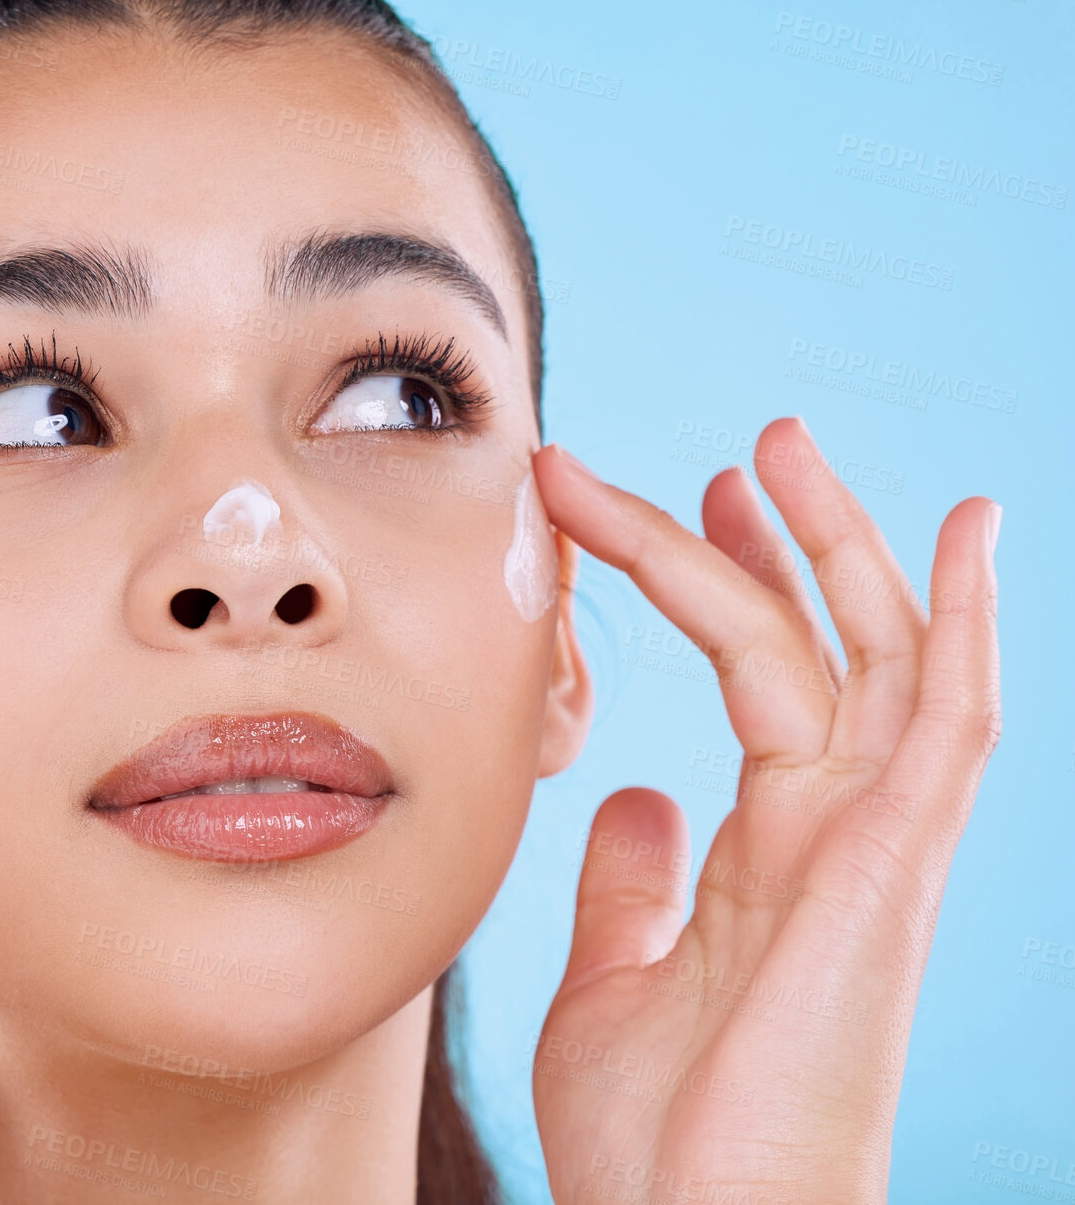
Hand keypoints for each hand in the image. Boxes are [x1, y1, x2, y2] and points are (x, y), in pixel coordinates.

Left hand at [529, 417, 1001, 1204]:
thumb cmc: (662, 1136)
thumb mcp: (614, 973)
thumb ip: (632, 884)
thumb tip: (632, 796)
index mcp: (774, 850)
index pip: (763, 678)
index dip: (716, 584)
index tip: (661, 507)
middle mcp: (835, 834)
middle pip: (823, 646)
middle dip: (780, 537)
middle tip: (743, 444)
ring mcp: (874, 849)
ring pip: (878, 656)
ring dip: (840, 545)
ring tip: (782, 443)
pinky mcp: (895, 872)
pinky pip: (948, 723)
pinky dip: (962, 624)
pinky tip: (965, 530)